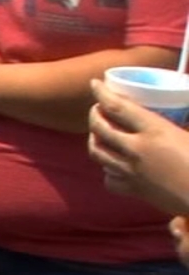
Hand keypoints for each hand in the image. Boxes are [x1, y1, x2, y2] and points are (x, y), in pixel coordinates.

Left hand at [88, 80, 188, 212]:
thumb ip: (182, 120)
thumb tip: (181, 111)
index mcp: (155, 131)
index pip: (118, 108)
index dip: (102, 94)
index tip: (94, 84)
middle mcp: (136, 150)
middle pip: (101, 129)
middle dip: (94, 115)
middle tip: (97, 108)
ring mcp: (130, 171)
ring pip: (98, 153)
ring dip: (94, 140)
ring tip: (98, 133)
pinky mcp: (132, 190)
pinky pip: (108, 178)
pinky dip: (107, 169)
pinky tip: (112, 165)